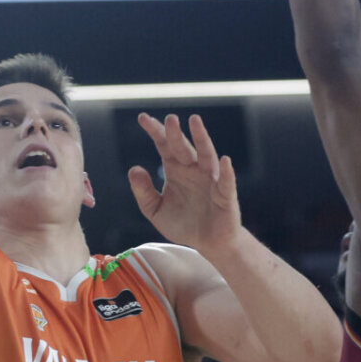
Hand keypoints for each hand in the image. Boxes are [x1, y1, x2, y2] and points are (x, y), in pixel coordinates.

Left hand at [129, 113, 240, 254]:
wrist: (208, 243)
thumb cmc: (183, 224)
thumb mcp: (155, 210)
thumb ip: (144, 192)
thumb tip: (134, 169)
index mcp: (175, 169)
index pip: (164, 146)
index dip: (155, 132)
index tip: (143, 118)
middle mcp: (193, 169)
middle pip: (183, 147)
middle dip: (176, 133)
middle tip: (169, 119)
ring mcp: (211, 180)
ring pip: (206, 155)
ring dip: (202, 138)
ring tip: (195, 121)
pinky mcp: (225, 196)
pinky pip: (226, 183)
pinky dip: (227, 172)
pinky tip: (224, 160)